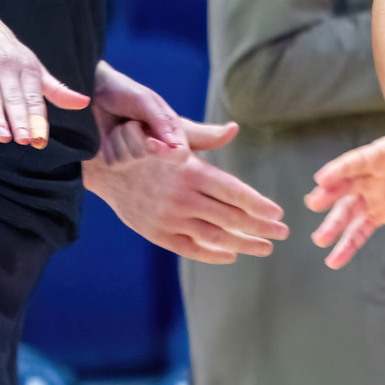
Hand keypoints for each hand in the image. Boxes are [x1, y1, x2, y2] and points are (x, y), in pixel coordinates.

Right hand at [0, 8, 89, 146]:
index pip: (34, 97)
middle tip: (24, 140)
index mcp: (27, 68)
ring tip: (3, 137)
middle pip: (14, 97)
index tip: (40, 140)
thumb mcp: (33, 67)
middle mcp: (7, 65)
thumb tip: (84, 103)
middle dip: (20, 119)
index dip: (37, 118)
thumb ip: (55, 89)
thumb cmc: (7, 52)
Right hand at [85, 118, 288, 263]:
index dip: (260, 205)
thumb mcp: (173, 132)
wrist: (101, 164)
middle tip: (283, 233)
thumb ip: (205, 137)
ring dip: (244, 244)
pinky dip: (213, 253)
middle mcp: (182, 197)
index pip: (235, 193)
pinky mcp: (156, 232)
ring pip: (214, 236)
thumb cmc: (144, 141)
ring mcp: (168, 217)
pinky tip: (232, 255)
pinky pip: (190, 247)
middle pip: (231, 218)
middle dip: (261, 228)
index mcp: (190, 171)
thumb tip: (233, 129)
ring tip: (265, 247)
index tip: (279, 214)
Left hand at [90, 60, 187, 159]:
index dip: (169, 153)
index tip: (150, 143)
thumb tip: (174, 144)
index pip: (179, 152)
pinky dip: (109, 143)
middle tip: (131, 121)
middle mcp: (153, 143)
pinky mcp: (115, 156)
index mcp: (168, 130)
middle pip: (150, 155)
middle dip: (136, 136)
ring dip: (120, 136)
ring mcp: (133, 151)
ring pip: (129, 157)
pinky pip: (113, 160)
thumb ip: (160, 121)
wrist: (95, 90)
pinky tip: (110, 132)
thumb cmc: (124, 91)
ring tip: (121, 123)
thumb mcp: (145, 100)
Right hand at [303, 108, 384, 268]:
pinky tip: (333, 261)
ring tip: (319, 240)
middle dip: (330, 194)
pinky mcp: (378, 213)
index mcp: (377, 154)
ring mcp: (370, 196)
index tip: (322, 178)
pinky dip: (348, 245)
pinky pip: (361, 231)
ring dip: (334, 225)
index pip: (356, 161)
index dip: (340, 169)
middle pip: (345, 186)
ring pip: (348, 212)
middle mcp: (367, 176)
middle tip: (313, 203)